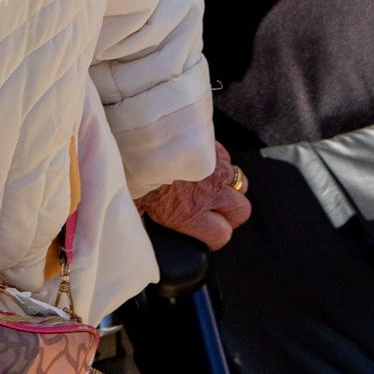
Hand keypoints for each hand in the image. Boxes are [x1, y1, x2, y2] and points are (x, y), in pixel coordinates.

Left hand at [137, 150, 252, 251]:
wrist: (137, 133)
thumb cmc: (132, 169)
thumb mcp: (134, 204)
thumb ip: (144, 221)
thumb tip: (136, 234)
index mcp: (188, 213)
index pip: (221, 234)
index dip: (216, 239)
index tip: (209, 238)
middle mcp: (207, 193)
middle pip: (241, 211)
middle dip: (232, 215)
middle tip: (218, 214)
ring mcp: (215, 169)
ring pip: (241, 184)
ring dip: (231, 189)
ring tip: (215, 188)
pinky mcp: (215, 146)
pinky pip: (229, 160)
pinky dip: (222, 165)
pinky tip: (207, 164)